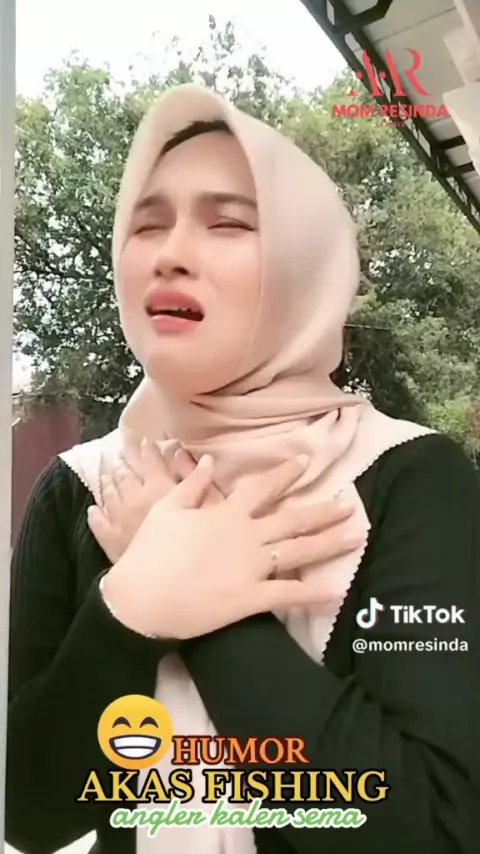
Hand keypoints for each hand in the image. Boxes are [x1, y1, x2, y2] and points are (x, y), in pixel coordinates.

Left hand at [88, 442, 223, 562]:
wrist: (164, 577)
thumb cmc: (192, 540)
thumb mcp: (207, 505)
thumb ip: (197, 478)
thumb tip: (193, 455)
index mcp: (158, 486)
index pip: (151, 461)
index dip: (148, 449)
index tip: (145, 441)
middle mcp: (134, 497)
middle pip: (126, 475)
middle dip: (124, 463)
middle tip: (120, 454)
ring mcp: (118, 518)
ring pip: (110, 493)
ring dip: (108, 481)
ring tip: (106, 472)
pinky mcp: (109, 540)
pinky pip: (98, 522)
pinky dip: (95, 513)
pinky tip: (93, 509)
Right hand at [101, 455, 361, 639]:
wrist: (141, 598)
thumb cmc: (149, 553)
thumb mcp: (165, 509)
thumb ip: (191, 485)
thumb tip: (210, 463)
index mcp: (225, 514)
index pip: (263, 489)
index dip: (286, 474)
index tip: (306, 463)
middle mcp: (245, 536)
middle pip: (292, 519)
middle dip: (323, 511)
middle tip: (349, 505)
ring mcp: (251, 567)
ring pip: (299, 551)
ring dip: (329, 543)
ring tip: (356, 536)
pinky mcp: (250, 598)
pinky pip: (288, 594)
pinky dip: (313, 593)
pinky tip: (337, 591)